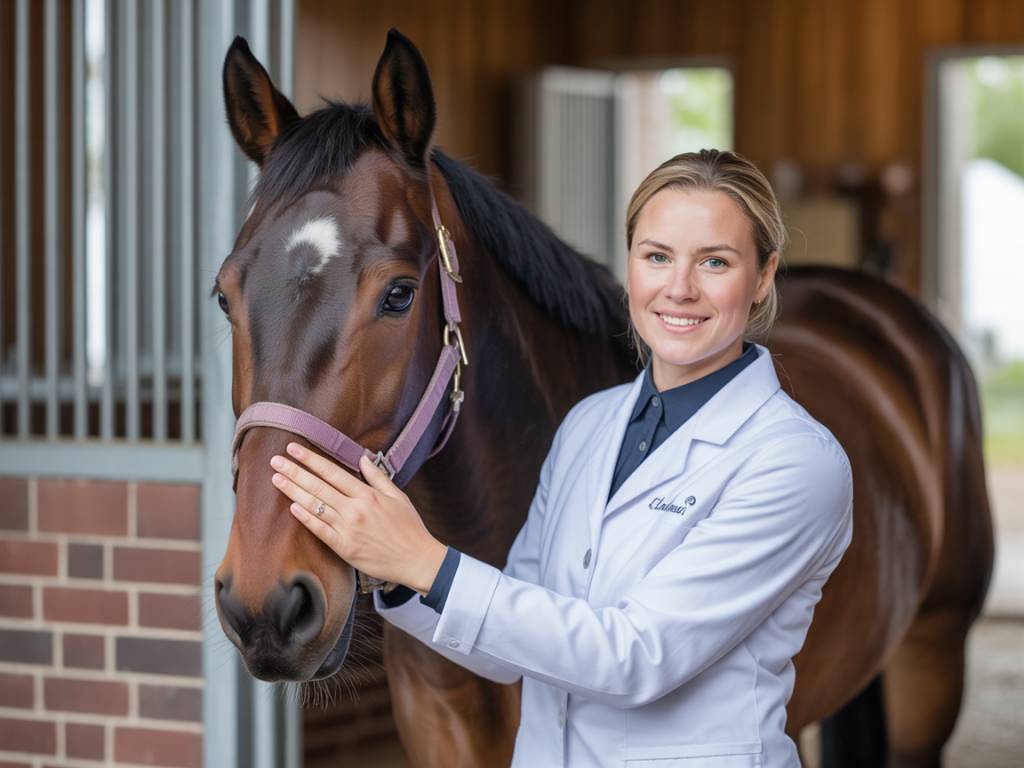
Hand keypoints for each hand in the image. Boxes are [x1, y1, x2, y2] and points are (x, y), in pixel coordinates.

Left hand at [269, 444, 446, 593]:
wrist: (417, 559)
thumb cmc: (409, 528)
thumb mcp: (398, 496)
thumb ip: (378, 477)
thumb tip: (363, 458)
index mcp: (367, 494)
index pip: (333, 472)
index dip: (311, 459)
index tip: (294, 449)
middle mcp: (355, 509)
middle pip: (318, 486)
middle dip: (295, 471)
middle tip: (275, 460)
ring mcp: (348, 529)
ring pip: (315, 506)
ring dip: (293, 491)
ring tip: (276, 479)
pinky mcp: (345, 548)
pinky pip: (320, 531)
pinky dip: (306, 519)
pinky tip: (292, 507)